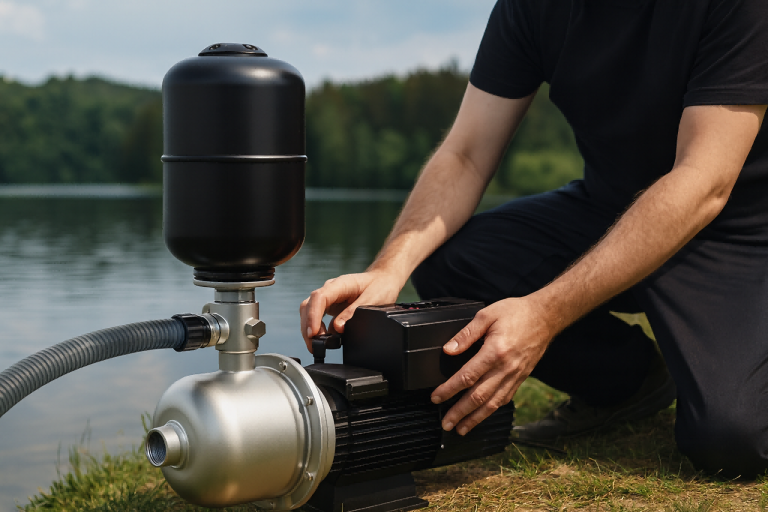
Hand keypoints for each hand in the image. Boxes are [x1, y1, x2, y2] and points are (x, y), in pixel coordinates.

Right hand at [300, 269, 405, 351]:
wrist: (383, 280)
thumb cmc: (380, 287)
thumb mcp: (372, 300)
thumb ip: (353, 313)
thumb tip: (338, 328)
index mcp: (340, 284)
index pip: (319, 298)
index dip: (313, 316)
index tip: (313, 333)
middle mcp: (330, 289)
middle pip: (309, 305)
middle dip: (307, 326)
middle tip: (314, 346)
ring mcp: (329, 298)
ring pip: (309, 311)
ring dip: (309, 329)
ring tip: (317, 346)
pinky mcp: (331, 306)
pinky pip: (317, 317)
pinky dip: (317, 330)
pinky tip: (323, 341)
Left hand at [430, 296, 554, 434]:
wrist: (545, 317)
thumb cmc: (516, 313)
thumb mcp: (486, 315)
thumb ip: (466, 334)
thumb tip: (448, 350)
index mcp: (495, 352)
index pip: (467, 377)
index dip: (449, 390)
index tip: (436, 398)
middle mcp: (506, 368)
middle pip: (478, 396)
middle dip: (460, 412)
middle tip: (446, 424)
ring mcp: (515, 376)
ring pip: (492, 403)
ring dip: (475, 418)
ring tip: (461, 429)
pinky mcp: (521, 378)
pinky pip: (505, 399)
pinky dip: (492, 410)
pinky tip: (482, 416)